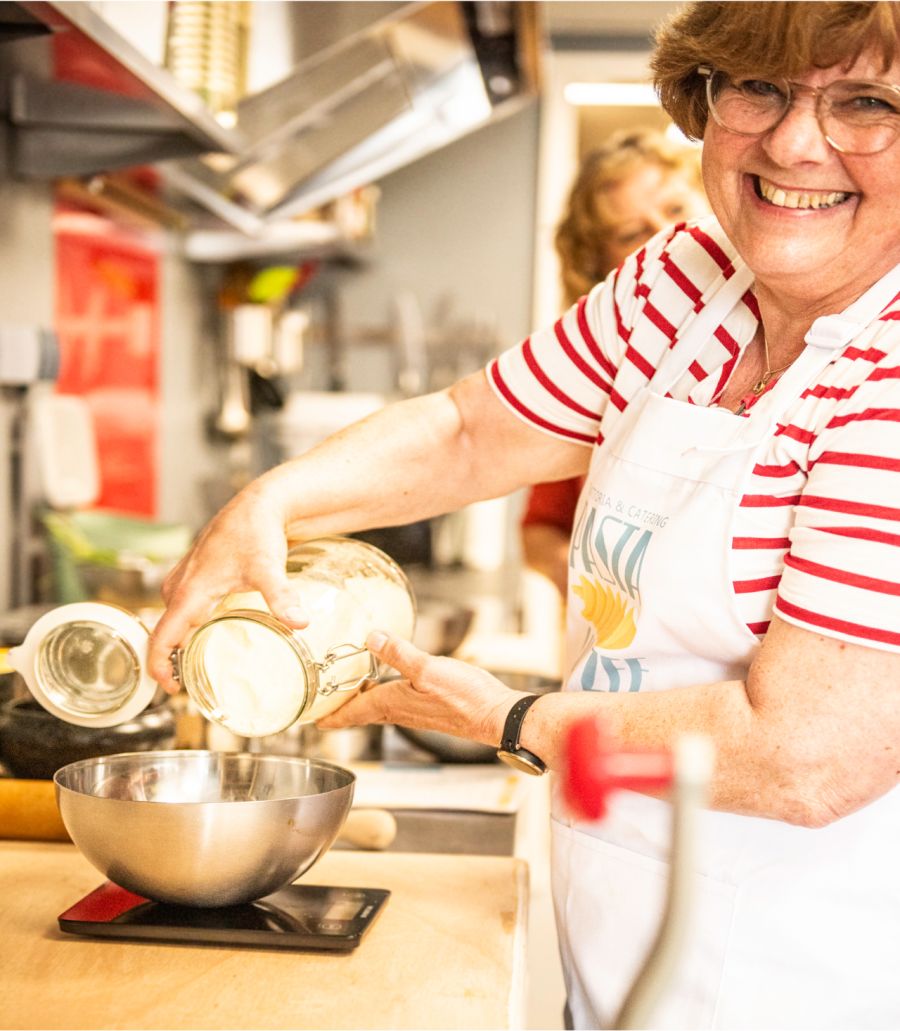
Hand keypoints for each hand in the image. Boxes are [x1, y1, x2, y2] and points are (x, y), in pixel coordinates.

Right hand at [147, 483, 307, 691]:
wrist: (260, 504)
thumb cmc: (258, 532)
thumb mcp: (269, 568)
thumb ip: (281, 597)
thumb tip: (300, 624)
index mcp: (189, 592)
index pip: (161, 638)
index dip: (160, 668)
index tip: (172, 690)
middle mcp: (180, 586)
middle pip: (166, 633)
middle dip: (174, 661)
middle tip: (198, 686)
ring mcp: (185, 579)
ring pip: (175, 620)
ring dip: (183, 643)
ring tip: (204, 667)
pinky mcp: (196, 575)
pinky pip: (184, 608)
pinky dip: (191, 625)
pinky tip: (213, 636)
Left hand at [318, 632, 525, 745]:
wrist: (495, 714)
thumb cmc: (464, 697)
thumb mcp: (428, 668)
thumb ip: (398, 654)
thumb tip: (371, 637)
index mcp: (392, 703)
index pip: (352, 712)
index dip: (330, 715)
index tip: (311, 719)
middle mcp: (399, 710)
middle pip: (361, 710)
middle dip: (340, 706)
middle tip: (322, 700)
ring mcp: (414, 709)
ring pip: (378, 706)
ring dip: (361, 699)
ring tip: (348, 687)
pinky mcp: (429, 706)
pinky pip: (395, 701)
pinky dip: (382, 692)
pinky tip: (388, 680)